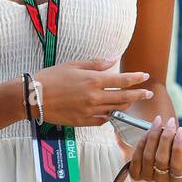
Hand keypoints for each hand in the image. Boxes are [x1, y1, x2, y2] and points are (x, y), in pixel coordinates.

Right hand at [34, 57, 152, 127]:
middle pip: (124, 97)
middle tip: (148, 93)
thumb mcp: (73, 65)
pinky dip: (108, 116)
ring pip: (115, 110)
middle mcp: (94, 97)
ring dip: (124, 105)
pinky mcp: (82, 121)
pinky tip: (110, 112)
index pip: (122, 80)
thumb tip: (113, 60)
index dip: (136, 78)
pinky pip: (102, 120)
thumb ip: (96, 64)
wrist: (33, 97)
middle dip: (139, 95)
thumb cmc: (51, 78)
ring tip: (129, 101)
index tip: (145, 77)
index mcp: (93, 81)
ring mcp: (89, 111)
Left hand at [129, 114, 181, 181]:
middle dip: (166, 138)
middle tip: (170, 123)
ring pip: (148, 156)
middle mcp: (162, 179)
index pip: (177, 165)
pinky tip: (148, 132)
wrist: (163, 155)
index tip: (180, 131)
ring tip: (158, 122)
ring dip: (153, 136)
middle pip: (161, 159)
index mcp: (178, 179)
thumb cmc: (178, 154)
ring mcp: (148, 177)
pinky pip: (137, 157)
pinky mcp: (136, 173)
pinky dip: (142, 143)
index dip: (178, 147)